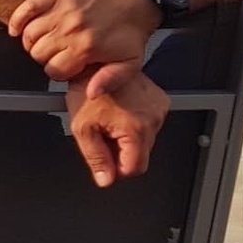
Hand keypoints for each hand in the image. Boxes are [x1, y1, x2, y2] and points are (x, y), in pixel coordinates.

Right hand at [8, 0, 161, 95]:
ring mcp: (63, 10)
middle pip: (37, 53)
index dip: (58, 73)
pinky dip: (18, 20)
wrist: (137, 0)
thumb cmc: (131, 31)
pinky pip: (27, 8)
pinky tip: (18, 29)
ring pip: (30, 34)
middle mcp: (72, 29)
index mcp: (86, 47)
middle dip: (45, 58)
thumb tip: (91, 93)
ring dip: (32, 42)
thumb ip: (110, 80)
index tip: (66, 67)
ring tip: (45, 42)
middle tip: (57, 54)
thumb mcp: (130, 63)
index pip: (53, 70)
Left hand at [65, 70, 168, 187]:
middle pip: (141, 155)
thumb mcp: (82, 128)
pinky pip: (149, 124)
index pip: (136, 168)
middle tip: (101, 135)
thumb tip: (105, 178)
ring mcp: (159, 109)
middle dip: (120, 152)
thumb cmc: (86, 89)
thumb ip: (95, 158)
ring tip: (109, 120)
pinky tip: (119, 113)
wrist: (96, 63)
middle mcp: (153, 119)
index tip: (106, 164)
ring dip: (127, 138)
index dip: (118, 170)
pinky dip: (135, 124)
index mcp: (136, 128)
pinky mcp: (160, 101)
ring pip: (145, 141)